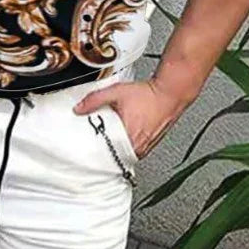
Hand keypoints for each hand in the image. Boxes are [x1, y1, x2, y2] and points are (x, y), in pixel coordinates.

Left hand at [72, 78, 188, 159]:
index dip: (94, 154)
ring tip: (105, 140)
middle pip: (114, 156)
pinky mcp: (150, 145)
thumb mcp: (116, 92)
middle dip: (103, 151)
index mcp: (128, 139)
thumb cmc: (148, 95)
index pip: (106, 155)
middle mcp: (138, 147)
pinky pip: (132, 150)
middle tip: (92, 145)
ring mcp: (145, 148)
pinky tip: (120, 137)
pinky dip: (124, 145)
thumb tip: (79, 109)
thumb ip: (94, 99)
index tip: (85, 151)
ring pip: (124, 155)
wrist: (169, 93)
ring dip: (114, 149)